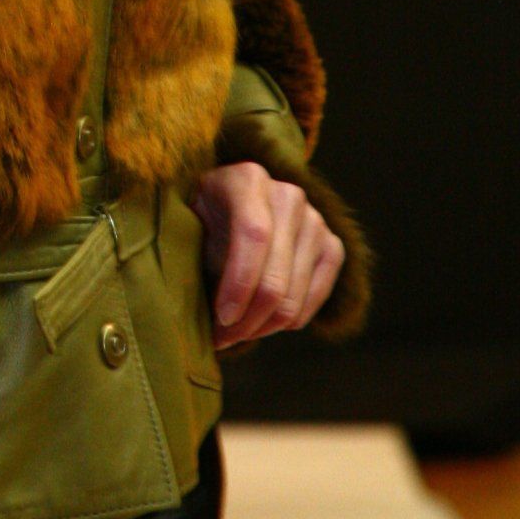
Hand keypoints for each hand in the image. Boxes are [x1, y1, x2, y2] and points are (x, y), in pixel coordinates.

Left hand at [193, 160, 345, 350]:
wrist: (231, 203)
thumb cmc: (201, 219)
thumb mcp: (188, 226)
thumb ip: (191, 256)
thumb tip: (190, 312)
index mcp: (248, 179)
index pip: (254, 234)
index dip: (239, 283)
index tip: (221, 319)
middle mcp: (288, 195)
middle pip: (277, 276)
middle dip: (247, 320)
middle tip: (221, 339)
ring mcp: (315, 221)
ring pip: (295, 296)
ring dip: (262, 327)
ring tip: (234, 333)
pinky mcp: (332, 247)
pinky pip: (314, 300)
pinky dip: (286, 323)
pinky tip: (260, 322)